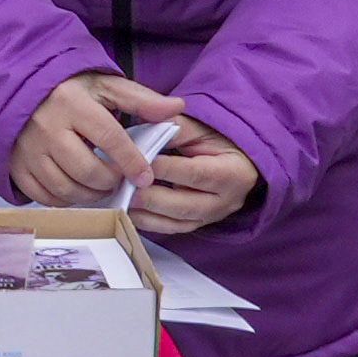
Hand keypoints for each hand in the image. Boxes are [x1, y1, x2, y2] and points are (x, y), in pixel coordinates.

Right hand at [11, 69, 195, 207]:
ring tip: (101, 185)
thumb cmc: (69, 89)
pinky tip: (77, 189)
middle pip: (88, 171)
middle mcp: (46, 127)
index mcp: (71, 103)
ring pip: (66, 189)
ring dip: (90, 195)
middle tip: (120, 179)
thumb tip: (176, 108)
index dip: (131, 162)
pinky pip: (44, 197)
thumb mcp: (105, 85)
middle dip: (111, 181)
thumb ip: (141, 99)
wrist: (19, 91)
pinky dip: (65, 200)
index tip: (146, 176)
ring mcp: (27, 150)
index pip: (109, 138)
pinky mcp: (15, 167)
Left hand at [128, 120, 259, 237]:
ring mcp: (212, 217)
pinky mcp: (198, 225)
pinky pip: (171, 229)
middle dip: (151, 197)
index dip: (166, 169)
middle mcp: (226, 201)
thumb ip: (175, 129)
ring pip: (176, 223)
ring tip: (121, 201)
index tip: (139, 161)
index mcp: (234, 173)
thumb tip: (146, 134)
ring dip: (145, 214)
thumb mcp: (201, 127)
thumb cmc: (218, 139)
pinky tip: (129, 212)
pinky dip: (148, 222)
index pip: (195, 173)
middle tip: (124, 187)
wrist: (236, 158)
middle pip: (184, 205)